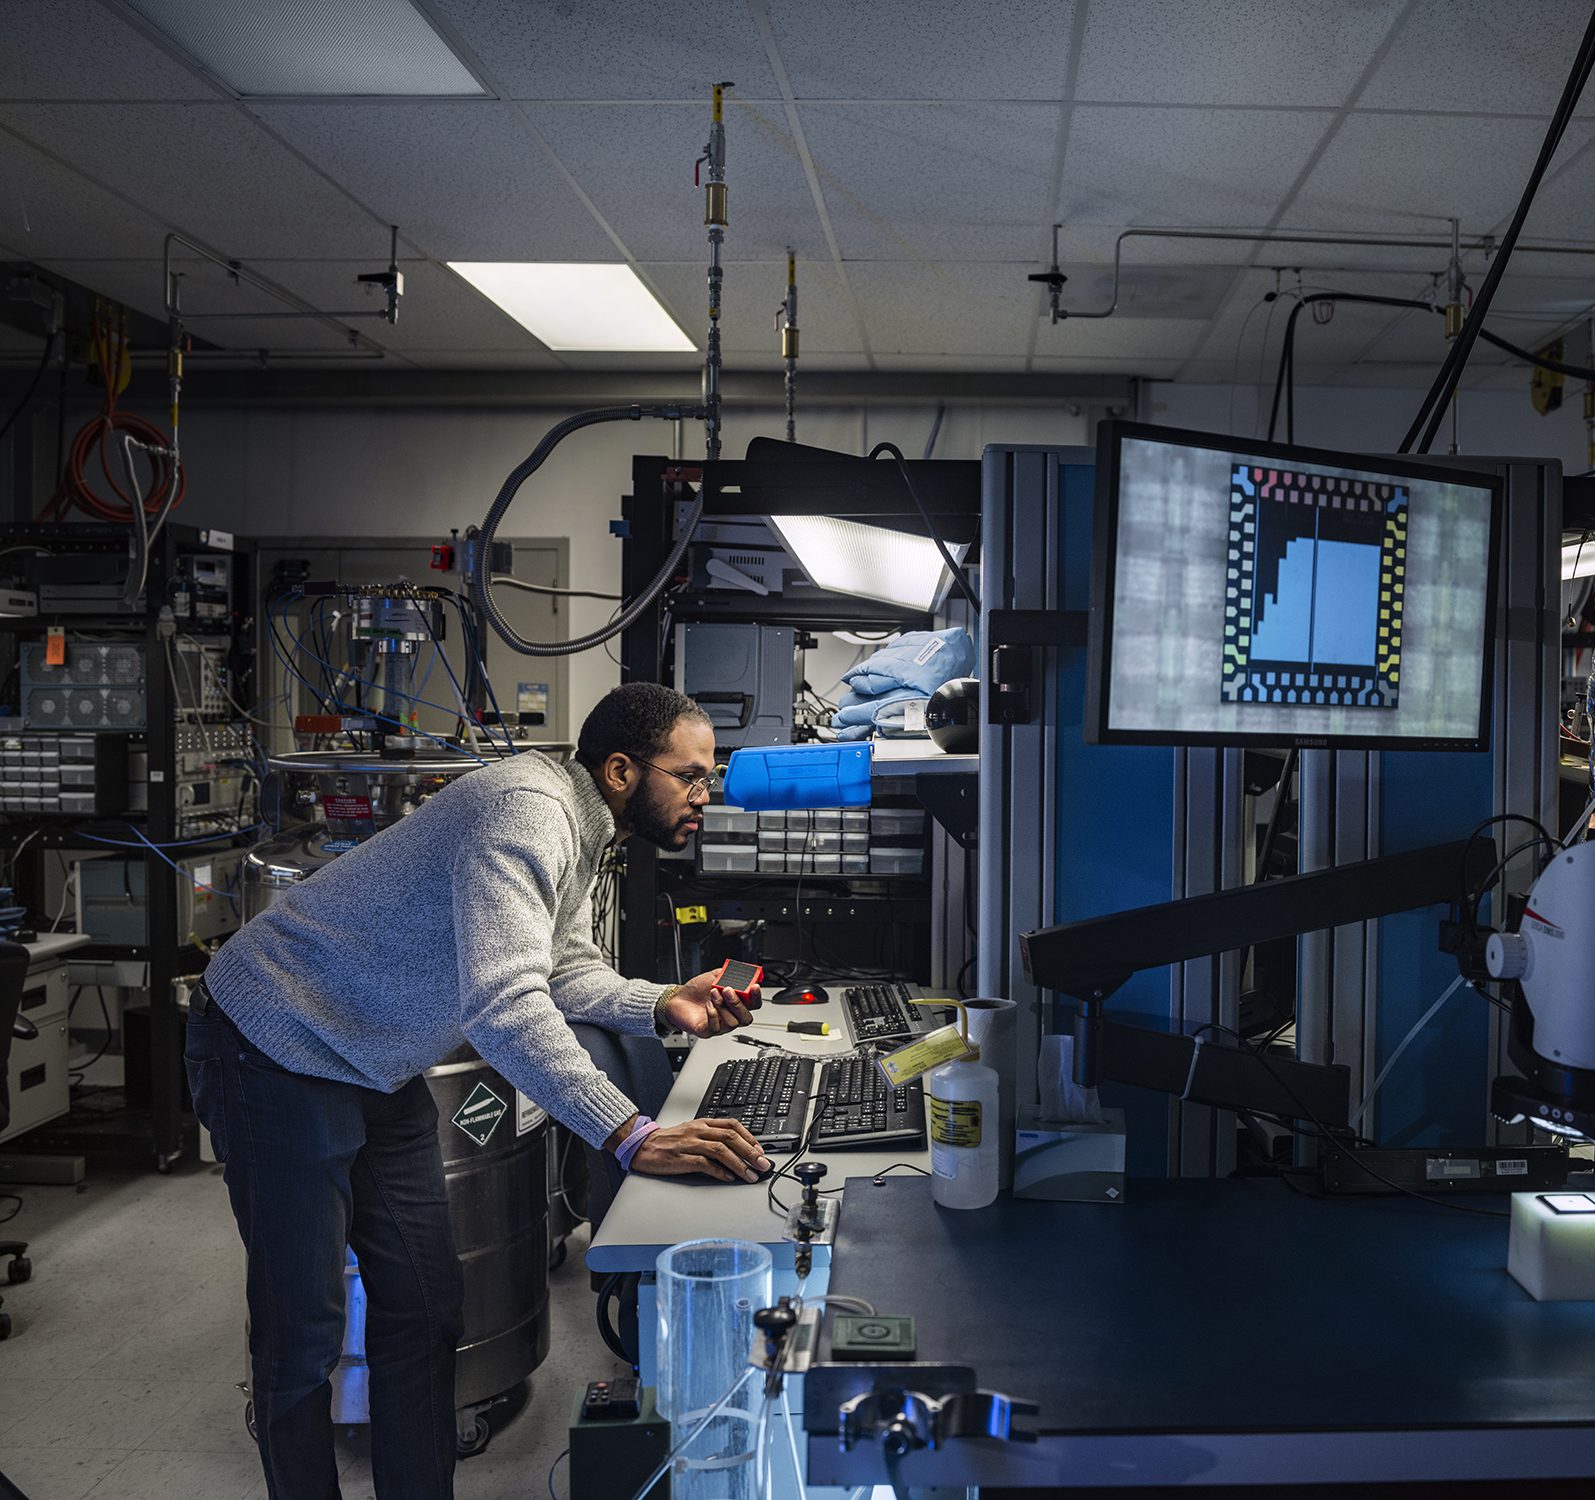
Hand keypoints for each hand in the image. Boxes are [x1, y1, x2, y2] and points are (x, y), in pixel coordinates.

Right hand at [629, 1118, 771, 1182]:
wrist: (642, 1145)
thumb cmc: (668, 1141)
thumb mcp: (692, 1132)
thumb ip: (712, 1138)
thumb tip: (736, 1151)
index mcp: (702, 1123)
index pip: (732, 1125)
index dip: (749, 1137)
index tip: (760, 1150)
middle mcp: (698, 1131)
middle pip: (730, 1137)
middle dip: (750, 1152)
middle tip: (763, 1164)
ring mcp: (689, 1144)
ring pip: (720, 1150)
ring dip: (739, 1164)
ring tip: (750, 1175)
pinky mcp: (680, 1159)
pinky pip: (704, 1164)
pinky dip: (719, 1171)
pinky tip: (728, 1178)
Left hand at [664, 969, 763, 1035]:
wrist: (677, 999)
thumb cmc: (695, 991)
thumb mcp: (713, 977)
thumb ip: (727, 974)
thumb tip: (739, 970)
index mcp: (735, 1002)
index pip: (753, 1004)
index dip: (756, 997)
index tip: (754, 986)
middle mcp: (730, 1015)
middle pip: (746, 1018)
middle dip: (739, 1004)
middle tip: (728, 990)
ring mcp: (720, 1025)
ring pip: (732, 1023)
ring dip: (722, 1005)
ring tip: (713, 994)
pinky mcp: (708, 1031)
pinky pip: (716, 1028)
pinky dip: (713, 1014)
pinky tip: (708, 1005)